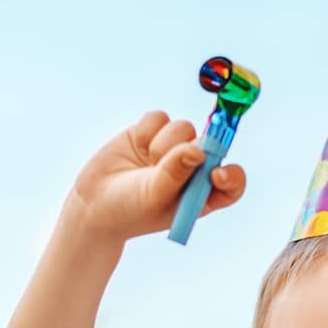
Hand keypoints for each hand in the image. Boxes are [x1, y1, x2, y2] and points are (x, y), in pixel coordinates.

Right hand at [62, 110, 247, 245]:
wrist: (95, 203)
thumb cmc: (129, 210)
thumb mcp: (154, 197)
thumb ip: (175, 173)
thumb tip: (197, 150)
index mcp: (203, 194)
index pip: (231, 182)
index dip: (232, 176)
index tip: (219, 174)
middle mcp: (194, 169)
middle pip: (211, 145)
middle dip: (195, 148)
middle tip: (170, 159)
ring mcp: (174, 148)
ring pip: (184, 128)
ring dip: (165, 142)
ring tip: (148, 161)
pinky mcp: (152, 132)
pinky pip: (160, 118)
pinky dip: (147, 130)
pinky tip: (137, 147)